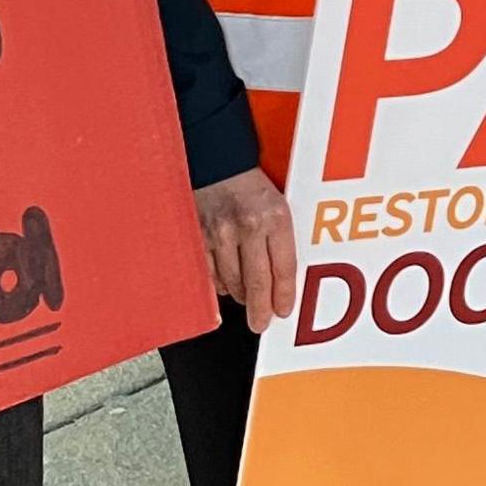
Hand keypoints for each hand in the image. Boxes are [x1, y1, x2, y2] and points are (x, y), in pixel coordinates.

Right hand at [195, 168, 296, 334]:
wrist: (218, 162)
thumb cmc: (251, 185)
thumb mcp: (278, 204)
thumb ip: (281, 238)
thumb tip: (284, 278)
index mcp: (275, 216)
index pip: (283, 267)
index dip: (284, 295)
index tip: (283, 310)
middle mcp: (248, 226)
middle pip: (256, 282)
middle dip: (260, 309)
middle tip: (261, 323)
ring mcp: (220, 233)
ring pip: (232, 282)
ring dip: (242, 296)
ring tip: (248, 300)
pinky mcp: (200, 237)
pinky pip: (211, 274)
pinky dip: (220, 285)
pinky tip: (228, 286)